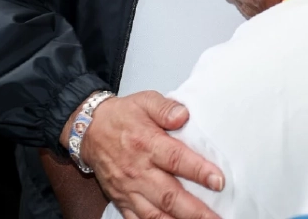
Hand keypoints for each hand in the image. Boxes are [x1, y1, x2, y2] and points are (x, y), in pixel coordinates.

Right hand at [67, 92, 222, 218]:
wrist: (89, 130)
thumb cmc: (122, 117)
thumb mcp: (144, 101)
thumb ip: (165, 107)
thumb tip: (183, 115)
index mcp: (147, 144)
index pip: (176, 159)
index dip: (199, 171)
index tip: (219, 181)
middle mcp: (138, 170)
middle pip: (169, 195)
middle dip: (195, 210)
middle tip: (216, 218)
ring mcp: (129, 189)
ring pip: (156, 213)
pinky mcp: (122, 200)